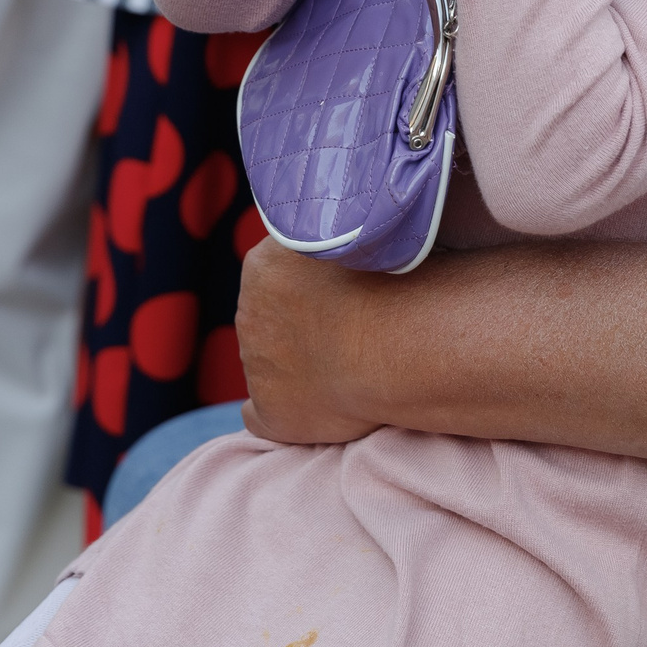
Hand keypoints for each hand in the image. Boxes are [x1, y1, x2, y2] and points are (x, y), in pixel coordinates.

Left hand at [234, 238, 382, 445]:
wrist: (397, 342)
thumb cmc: (387, 281)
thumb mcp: (347, 231)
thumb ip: (325, 238)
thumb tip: (332, 242)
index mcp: (262, 267)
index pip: (273, 275)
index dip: (306, 288)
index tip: (337, 296)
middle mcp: (249, 315)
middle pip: (266, 319)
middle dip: (297, 324)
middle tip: (342, 331)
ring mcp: (256, 366)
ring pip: (266, 362)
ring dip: (294, 364)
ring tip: (343, 367)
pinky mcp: (270, 412)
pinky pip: (258, 415)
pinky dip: (276, 412)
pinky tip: (305, 409)